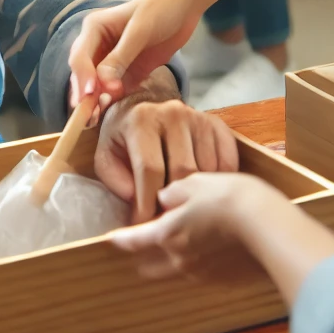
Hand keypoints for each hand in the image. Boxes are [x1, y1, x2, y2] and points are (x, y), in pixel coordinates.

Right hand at [68, 0, 202, 105]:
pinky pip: (114, 90)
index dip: (82, 77)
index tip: (89, 95)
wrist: (184, 7)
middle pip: (83, 74)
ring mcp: (111, 61)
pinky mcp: (127, 72)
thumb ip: (121, 57)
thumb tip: (103, 84)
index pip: (80, 57)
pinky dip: (110, 102)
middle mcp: (97, 46)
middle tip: (88, 116)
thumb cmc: (160, 9)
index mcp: (94, 29)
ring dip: (95, 101)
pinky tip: (110, 113)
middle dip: (84, 95)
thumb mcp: (140, 31)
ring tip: (95, 120)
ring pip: (96, 85)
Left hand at [96, 92, 239, 222]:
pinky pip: (225, 163)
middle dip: (174, 201)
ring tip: (181, 204)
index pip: (150, 168)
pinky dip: (215, 183)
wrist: (142, 107)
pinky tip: (201, 188)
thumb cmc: (123, 138)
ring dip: (196, 194)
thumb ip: (117, 180)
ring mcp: (198, 118)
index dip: (148, 201)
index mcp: (142, 120)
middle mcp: (173, 114)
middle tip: (165, 219)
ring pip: (206, 170)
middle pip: (182, 171)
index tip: (145, 225)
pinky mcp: (217, 126)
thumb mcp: (107, 156)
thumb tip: (139, 203)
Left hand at [111, 172, 277, 283]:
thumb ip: (175, 192)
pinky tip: (206, 249)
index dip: (120, 239)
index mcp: (168, 234)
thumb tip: (166, 198)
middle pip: (151, 265)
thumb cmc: (231, 199)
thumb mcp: (196, 183)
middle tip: (141, 244)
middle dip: (143, 256)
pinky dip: (196, 263)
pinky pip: (200, 274)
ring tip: (177, 243)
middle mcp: (181, 259)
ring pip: (176, 271)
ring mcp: (203, 274)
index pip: (134, 240)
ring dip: (171, 260)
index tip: (110, 239)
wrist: (271, 229)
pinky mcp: (225, 281)